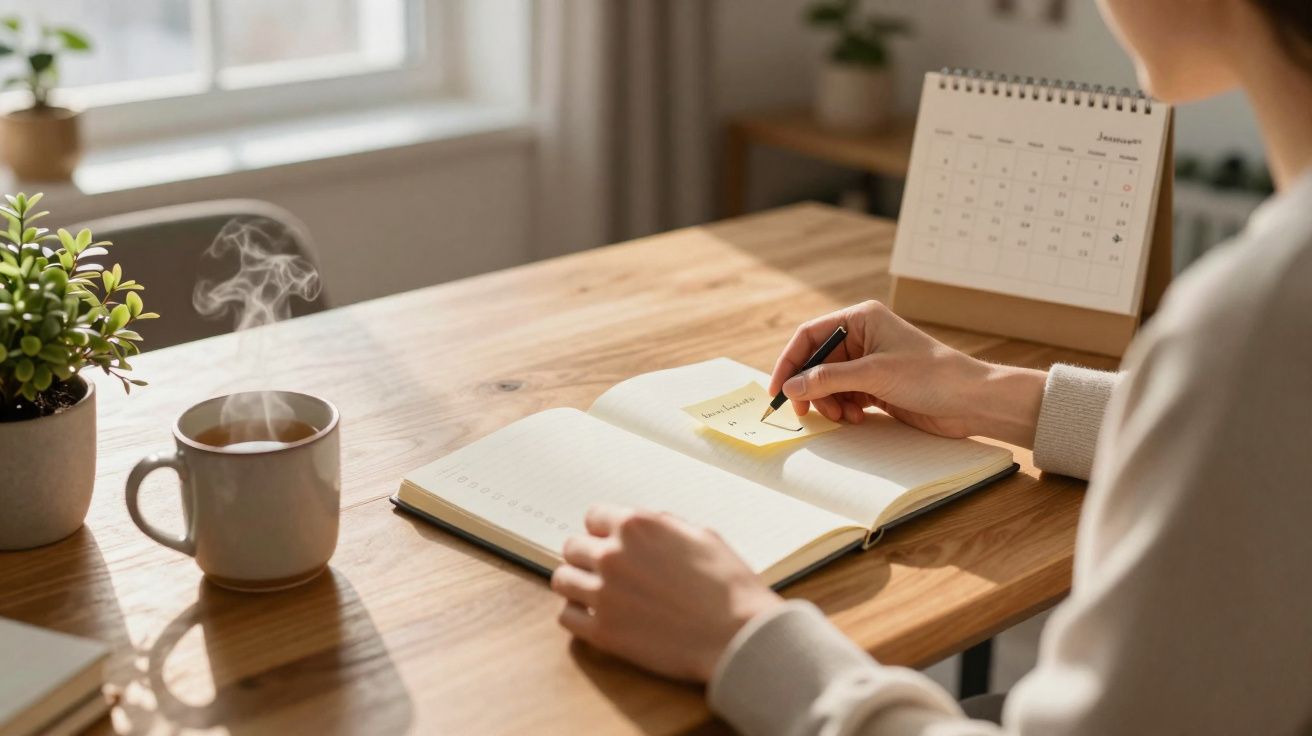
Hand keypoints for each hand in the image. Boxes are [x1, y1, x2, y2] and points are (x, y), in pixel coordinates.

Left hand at [551, 505, 783, 682]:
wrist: (737, 635)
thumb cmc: (728, 585)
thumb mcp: (700, 535)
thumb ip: (662, 526)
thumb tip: (645, 527)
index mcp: (636, 526)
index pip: (593, 516)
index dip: (604, 530)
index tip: (611, 542)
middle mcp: (612, 555)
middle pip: (573, 547)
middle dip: (588, 556)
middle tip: (606, 570)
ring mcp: (604, 594)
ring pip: (562, 579)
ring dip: (577, 583)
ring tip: (594, 592)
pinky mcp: (603, 631)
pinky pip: (566, 616)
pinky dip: (577, 615)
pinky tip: (595, 616)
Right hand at [768, 300, 1046, 446]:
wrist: (971, 401)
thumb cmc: (931, 376)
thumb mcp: (874, 375)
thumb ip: (828, 379)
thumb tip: (790, 387)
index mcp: (861, 318)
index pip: (810, 336)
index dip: (790, 362)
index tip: (778, 390)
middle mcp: (863, 337)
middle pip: (816, 362)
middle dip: (810, 387)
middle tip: (808, 411)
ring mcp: (870, 363)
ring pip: (829, 382)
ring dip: (828, 401)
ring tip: (842, 415)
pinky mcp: (877, 386)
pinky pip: (845, 396)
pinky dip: (844, 408)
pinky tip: (856, 417)